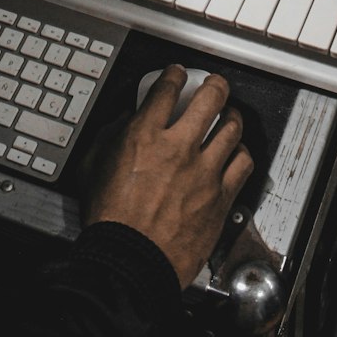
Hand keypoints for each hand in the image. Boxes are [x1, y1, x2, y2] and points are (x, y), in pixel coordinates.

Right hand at [83, 65, 253, 288]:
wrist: (130, 263)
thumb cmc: (110, 222)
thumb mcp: (94, 168)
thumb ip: (110, 137)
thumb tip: (125, 122)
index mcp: (145, 136)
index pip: (167, 88)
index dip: (175, 74)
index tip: (178, 74)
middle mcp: (179, 148)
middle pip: (210, 97)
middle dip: (215, 85)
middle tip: (215, 85)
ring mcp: (204, 172)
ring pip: (232, 128)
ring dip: (232, 117)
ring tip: (229, 116)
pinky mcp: (220, 197)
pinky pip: (243, 164)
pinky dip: (241, 153)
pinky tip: (236, 153)